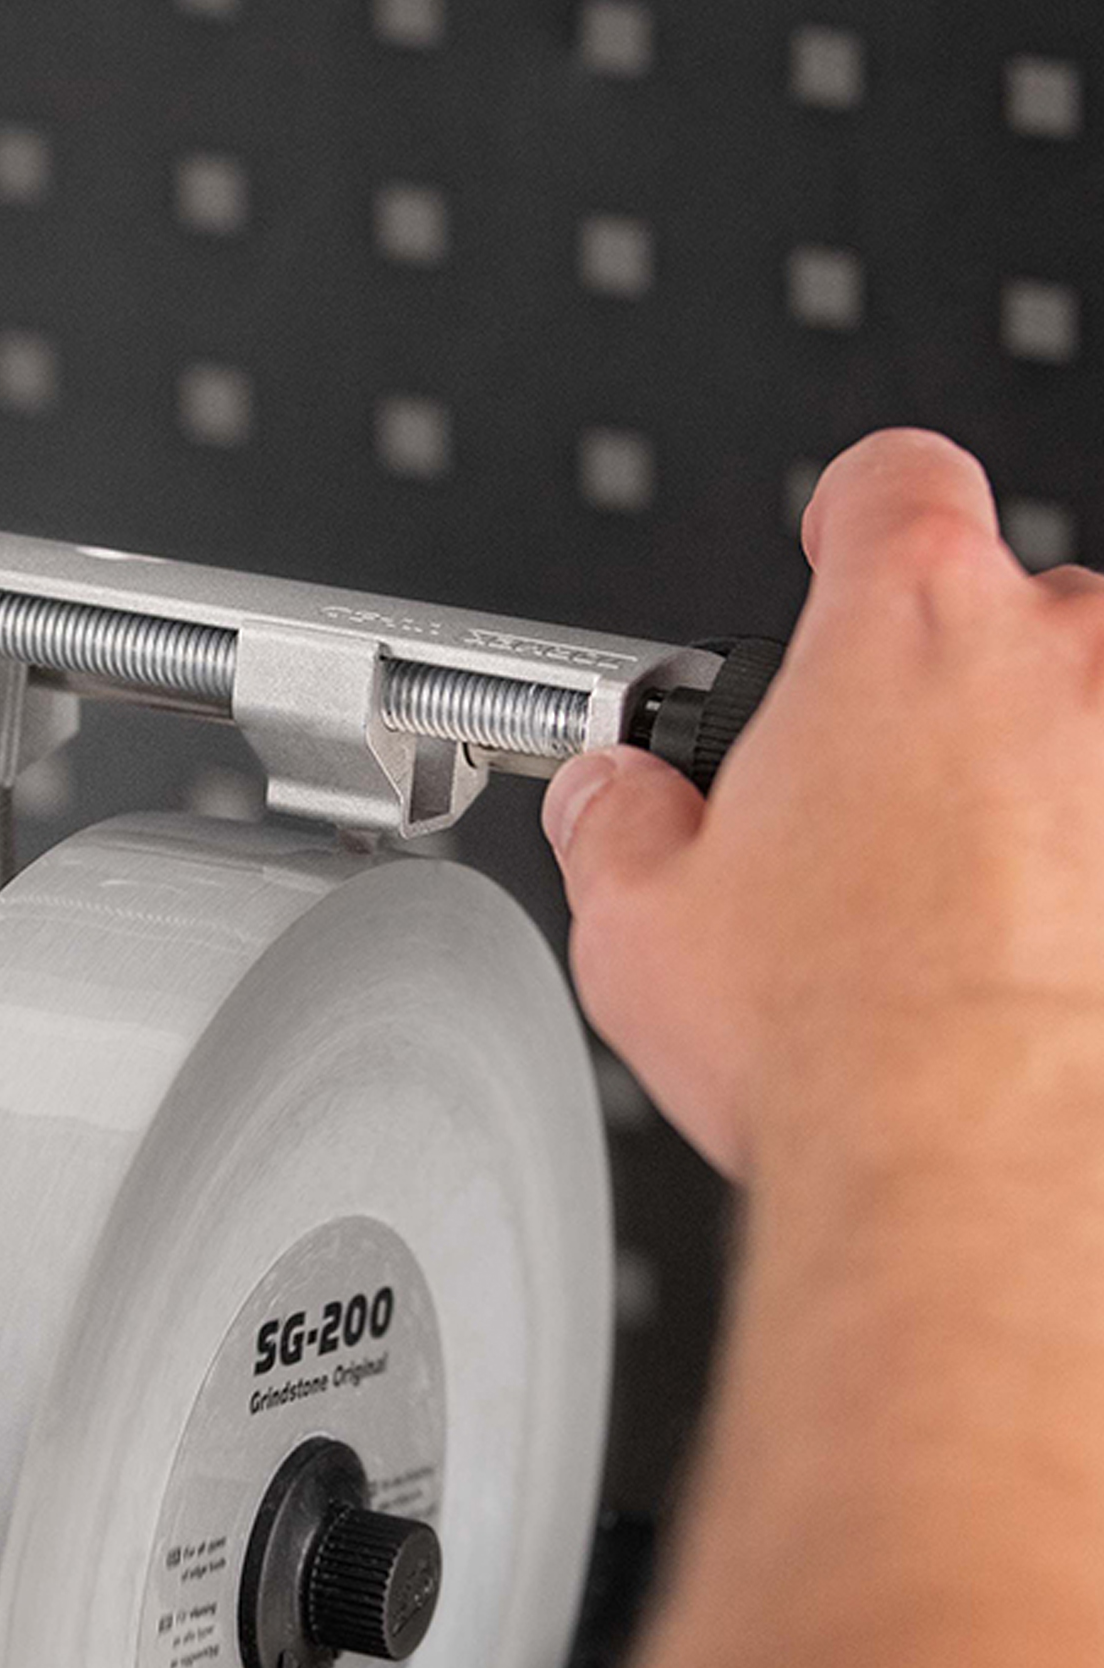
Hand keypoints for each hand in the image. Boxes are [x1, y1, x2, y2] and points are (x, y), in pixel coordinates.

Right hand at [541, 429, 1103, 1177]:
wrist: (982, 1183)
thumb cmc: (833, 1040)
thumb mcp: (637, 916)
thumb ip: (615, 817)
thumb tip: (612, 797)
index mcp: (908, 628)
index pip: (895, 485)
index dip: (858, 516)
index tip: (843, 550)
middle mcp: (1068, 668)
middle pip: (1018, 609)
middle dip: (953, 690)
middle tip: (880, 805)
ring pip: (1102, 728)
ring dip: (1051, 782)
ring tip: (972, 904)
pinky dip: (1091, 881)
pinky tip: (1045, 965)